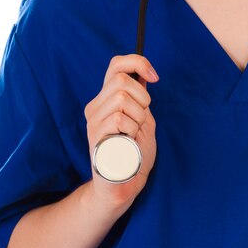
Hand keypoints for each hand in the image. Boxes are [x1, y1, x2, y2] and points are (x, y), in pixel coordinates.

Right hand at [84, 54, 158, 212]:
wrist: (125, 184)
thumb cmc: (136, 155)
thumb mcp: (143, 121)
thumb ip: (141, 101)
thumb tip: (145, 75)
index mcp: (106, 100)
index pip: (116, 66)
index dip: (138, 63)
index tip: (155, 77)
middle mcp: (95, 107)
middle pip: (122, 81)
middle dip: (142, 99)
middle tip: (142, 121)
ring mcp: (93, 122)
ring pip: (121, 99)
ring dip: (138, 117)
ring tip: (134, 135)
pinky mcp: (94, 136)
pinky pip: (119, 119)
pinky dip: (132, 130)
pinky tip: (128, 142)